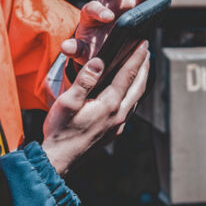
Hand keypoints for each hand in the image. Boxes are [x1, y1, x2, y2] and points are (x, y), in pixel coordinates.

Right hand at [40, 42, 150, 174]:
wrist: (58, 160)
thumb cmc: (60, 132)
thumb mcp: (68, 102)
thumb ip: (85, 80)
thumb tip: (99, 61)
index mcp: (109, 105)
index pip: (128, 75)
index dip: (137, 57)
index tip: (143, 44)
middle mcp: (118, 116)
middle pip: (138, 86)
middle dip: (144, 67)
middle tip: (147, 51)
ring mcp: (117, 126)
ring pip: (136, 98)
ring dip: (140, 81)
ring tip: (141, 68)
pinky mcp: (113, 132)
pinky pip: (130, 109)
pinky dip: (133, 94)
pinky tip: (127, 93)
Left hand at [60, 0, 162, 63]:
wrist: (110, 48)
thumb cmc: (95, 49)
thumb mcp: (85, 52)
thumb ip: (76, 49)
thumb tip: (65, 47)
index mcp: (91, 14)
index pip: (92, 6)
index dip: (99, 10)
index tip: (109, 18)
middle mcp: (106, 1)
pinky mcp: (137, 2)